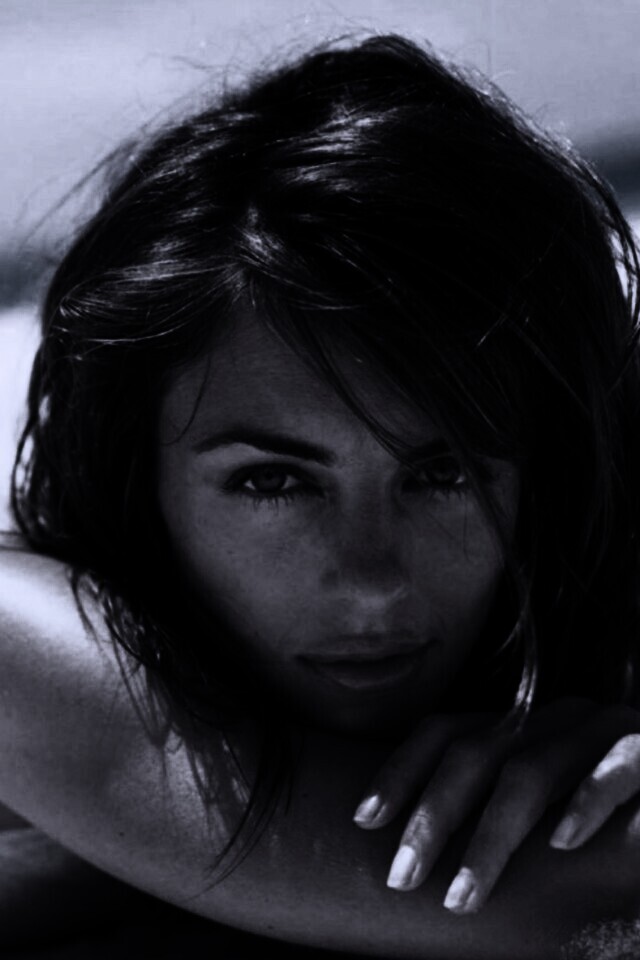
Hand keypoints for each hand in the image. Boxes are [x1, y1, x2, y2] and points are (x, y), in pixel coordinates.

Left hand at [352, 699, 639, 913]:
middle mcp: (550, 719)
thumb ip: (494, 810)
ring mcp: (599, 728)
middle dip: (431, 817)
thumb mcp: (541, 799)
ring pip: (529, 771)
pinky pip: (615, 767)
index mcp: (520, 725)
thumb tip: (416, 853)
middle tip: (401, 879)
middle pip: (473, 754)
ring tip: (462, 897)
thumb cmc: (605, 804)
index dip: (400, 770)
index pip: (444, 732)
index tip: (363, 820)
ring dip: (491, 838)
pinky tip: (563, 845)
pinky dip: (587, 802)